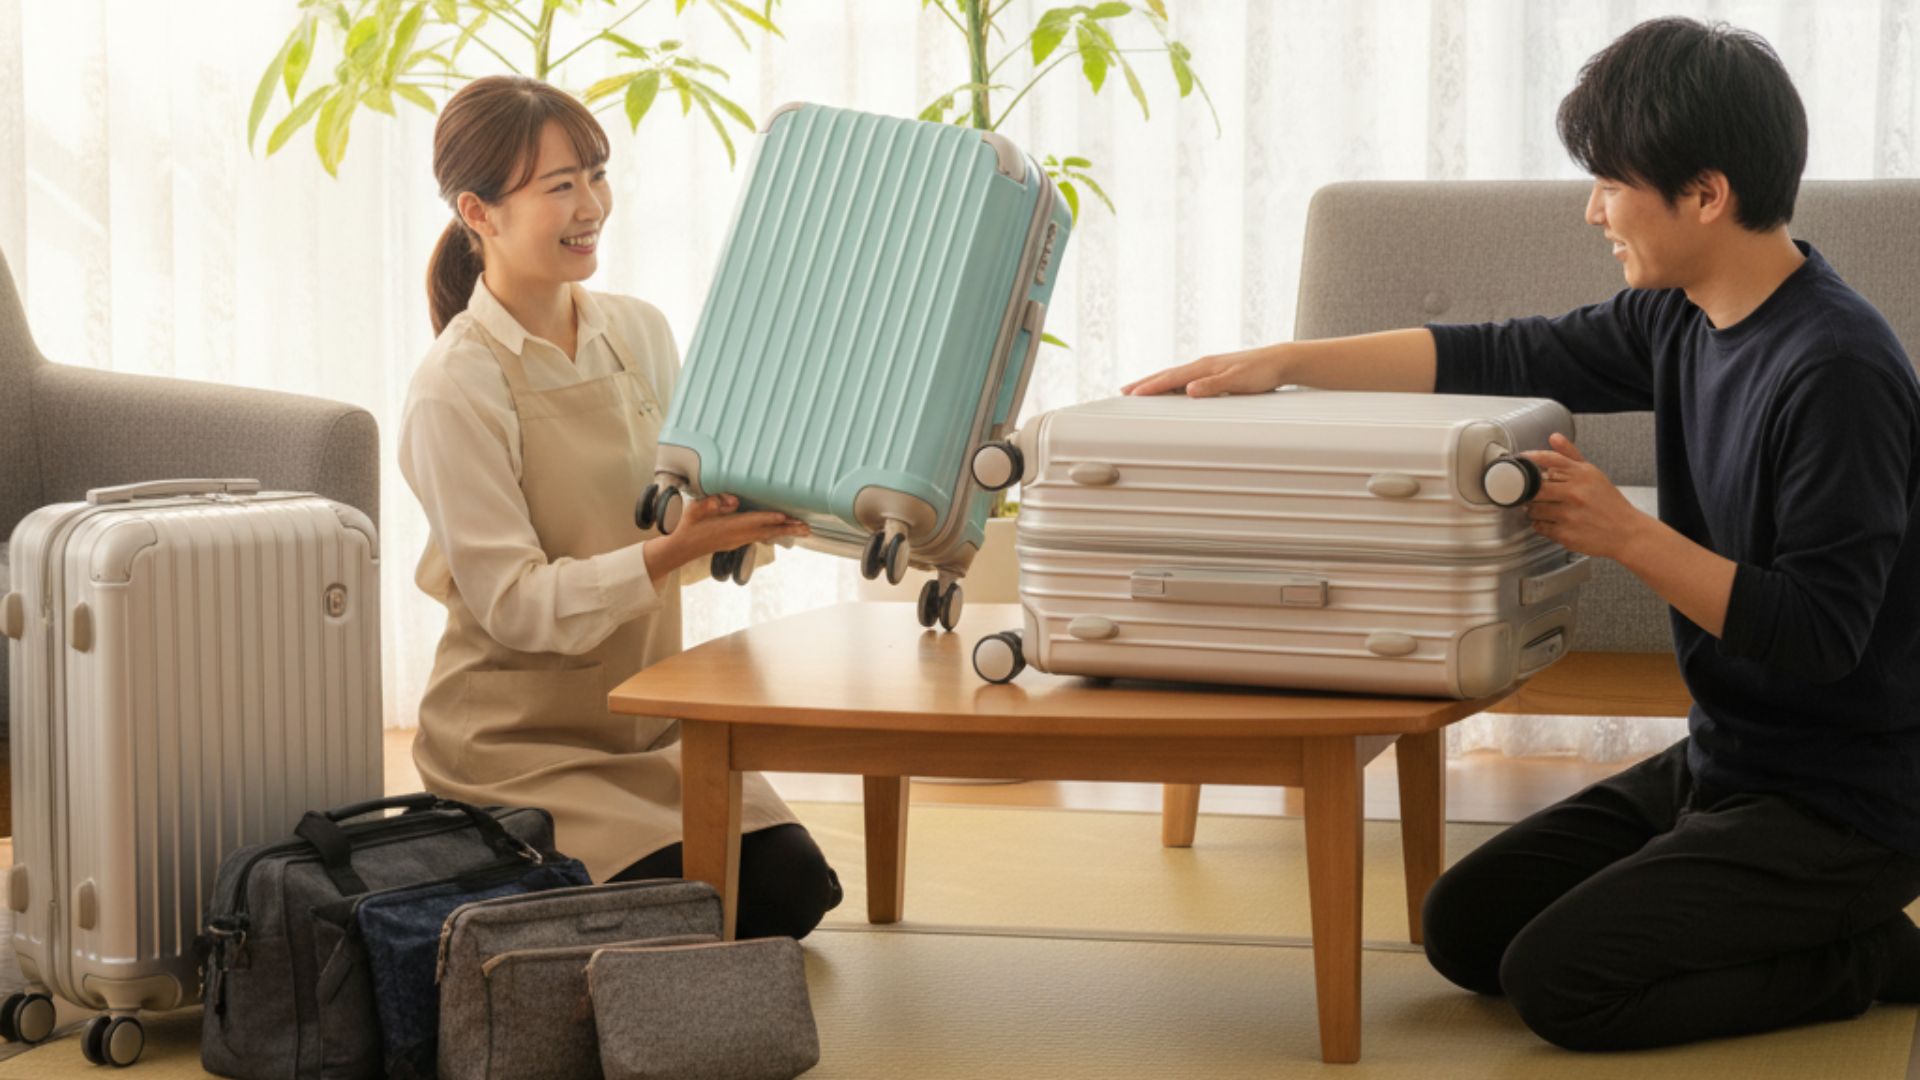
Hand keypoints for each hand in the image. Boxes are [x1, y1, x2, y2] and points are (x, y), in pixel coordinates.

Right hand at [663, 494, 808, 564]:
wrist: (681, 547)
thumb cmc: (687, 526)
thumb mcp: (694, 510)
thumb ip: (711, 503)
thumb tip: (731, 501)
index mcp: (728, 527)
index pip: (752, 521)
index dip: (768, 519)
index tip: (784, 517)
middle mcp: (737, 536)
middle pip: (767, 531)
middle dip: (787, 529)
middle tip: (806, 528)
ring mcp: (738, 540)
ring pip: (766, 535)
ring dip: (785, 532)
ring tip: (803, 531)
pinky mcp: (737, 542)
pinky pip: (761, 536)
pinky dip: (774, 533)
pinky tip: (783, 531)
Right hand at [1121, 344, 1287, 396]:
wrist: (1279, 361)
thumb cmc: (1262, 372)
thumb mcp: (1238, 381)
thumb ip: (1213, 386)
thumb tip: (1189, 390)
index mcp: (1204, 366)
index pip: (1170, 378)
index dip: (1150, 387)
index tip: (1132, 394)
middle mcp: (1202, 365)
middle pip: (1166, 374)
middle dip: (1144, 383)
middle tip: (1123, 391)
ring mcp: (1207, 368)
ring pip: (1174, 376)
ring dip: (1155, 383)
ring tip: (1138, 390)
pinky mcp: (1213, 373)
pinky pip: (1184, 379)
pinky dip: (1170, 384)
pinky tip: (1169, 390)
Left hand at [1521, 434, 1650, 559]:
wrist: (1626, 532)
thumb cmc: (1608, 503)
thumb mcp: (1593, 475)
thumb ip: (1571, 456)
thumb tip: (1554, 437)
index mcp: (1582, 474)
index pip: (1549, 460)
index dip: (1531, 459)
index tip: (1521, 461)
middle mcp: (1575, 492)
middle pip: (1535, 487)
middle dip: (1532, 491)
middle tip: (1537, 494)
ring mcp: (1569, 514)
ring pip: (1533, 509)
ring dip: (1535, 510)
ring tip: (1548, 510)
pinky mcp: (1565, 533)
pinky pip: (1539, 526)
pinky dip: (1542, 525)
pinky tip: (1554, 522)